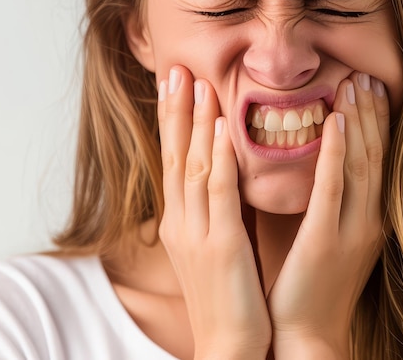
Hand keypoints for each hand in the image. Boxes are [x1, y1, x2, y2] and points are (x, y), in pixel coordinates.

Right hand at [157, 66, 270, 359]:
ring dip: (194, 123)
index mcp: (180, 220)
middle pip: (174, 155)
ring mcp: (198, 233)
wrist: (229, 344)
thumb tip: (223, 167)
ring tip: (195, 84)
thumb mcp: (212, 240)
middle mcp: (182, 221)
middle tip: (175, 70)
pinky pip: (218, 195)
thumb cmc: (226, 291)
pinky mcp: (222, 246)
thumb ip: (214, 204)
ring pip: (192, 167)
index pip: (173, 159)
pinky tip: (218, 130)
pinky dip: (216, 160)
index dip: (173, 120)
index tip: (174, 83)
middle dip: (175, 111)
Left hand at [267, 72, 389, 358]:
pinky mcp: (325, 240)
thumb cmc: (314, 286)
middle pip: (374, 154)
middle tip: (365, 75)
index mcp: (369, 219)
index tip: (371, 87)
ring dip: (358, 120)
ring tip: (354, 84)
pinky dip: (336, 151)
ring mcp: (351, 230)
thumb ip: (335, 203)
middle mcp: (368, 220)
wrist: (307, 338)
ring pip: (359, 163)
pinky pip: (333, 188)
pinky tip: (335, 121)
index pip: (377, 160)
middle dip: (371, 113)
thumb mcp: (333, 238)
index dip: (377, 122)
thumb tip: (327, 165)